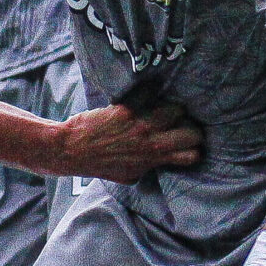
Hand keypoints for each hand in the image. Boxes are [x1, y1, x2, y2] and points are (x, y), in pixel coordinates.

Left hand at [48, 101, 200, 182]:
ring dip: (172, 108)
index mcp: (153, 159)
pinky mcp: (127, 108)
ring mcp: (140, 124)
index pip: (191, 155)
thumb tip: (162, 161)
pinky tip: (150, 90)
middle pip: (191, 132)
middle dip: (191, 127)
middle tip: (183, 124)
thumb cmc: (100, 164)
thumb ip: (148, 167)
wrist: (71, 150)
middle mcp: (150, 142)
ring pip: (175, 109)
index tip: (189, 143)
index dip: (194, 148)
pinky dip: (151, 90)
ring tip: (164, 108)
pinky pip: (149, 92)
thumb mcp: (129, 175)